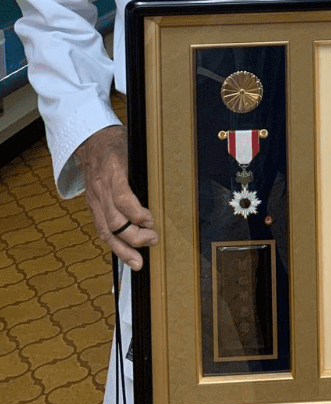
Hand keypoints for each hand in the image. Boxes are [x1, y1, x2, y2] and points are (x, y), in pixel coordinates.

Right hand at [74, 125, 158, 270]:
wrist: (90, 141)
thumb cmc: (116, 142)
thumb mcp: (133, 146)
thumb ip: (145, 164)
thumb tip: (167, 180)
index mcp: (113, 172)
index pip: (122, 198)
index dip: (137, 213)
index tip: (151, 221)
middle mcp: (101, 189)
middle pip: (114, 220)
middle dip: (134, 236)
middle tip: (153, 241)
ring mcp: (95, 200)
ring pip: (106, 230)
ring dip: (123, 249)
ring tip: (138, 263)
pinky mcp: (93, 206)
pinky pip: (102, 228)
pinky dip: (114, 244)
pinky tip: (125, 255)